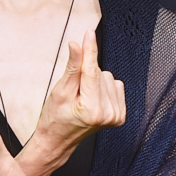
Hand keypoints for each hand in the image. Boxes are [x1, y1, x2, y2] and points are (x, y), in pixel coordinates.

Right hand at [28, 30, 125, 172]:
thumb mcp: (60, 91)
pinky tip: (92, 100)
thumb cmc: (55, 118)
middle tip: (73, 92)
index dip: (89, 51)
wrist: (58, 140)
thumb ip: (72, 68)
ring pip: (108, 78)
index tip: (88, 34)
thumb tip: (77, 45)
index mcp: (92, 110)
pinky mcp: (120, 115)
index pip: (92, 72)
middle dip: (85, 76)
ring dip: (94, 82)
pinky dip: (102, 88)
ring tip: (81, 98)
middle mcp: (108, 114)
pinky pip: (115, 86)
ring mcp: (116, 116)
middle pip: (100, 73)